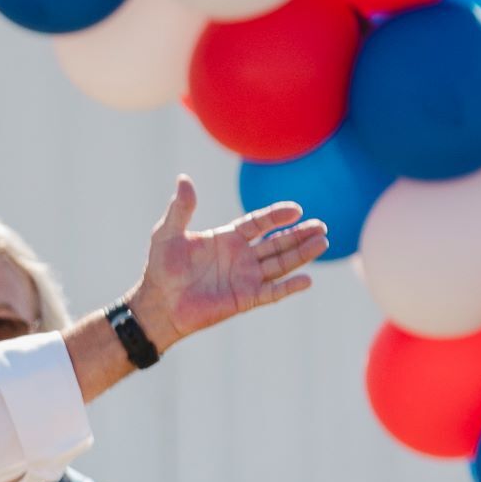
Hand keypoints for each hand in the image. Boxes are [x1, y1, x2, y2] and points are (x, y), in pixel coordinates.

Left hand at [126, 178, 324, 346]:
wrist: (157, 303)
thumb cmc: (161, 268)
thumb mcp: (168, 233)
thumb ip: (181, 208)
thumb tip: (184, 178)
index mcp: (228, 238)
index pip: (259, 223)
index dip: (276, 216)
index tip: (296, 210)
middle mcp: (241, 257)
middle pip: (277, 242)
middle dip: (299, 234)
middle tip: (322, 225)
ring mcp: (245, 278)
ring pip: (280, 263)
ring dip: (302, 254)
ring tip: (323, 242)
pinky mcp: (245, 299)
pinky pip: (272, 292)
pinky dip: (289, 287)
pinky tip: (307, 279)